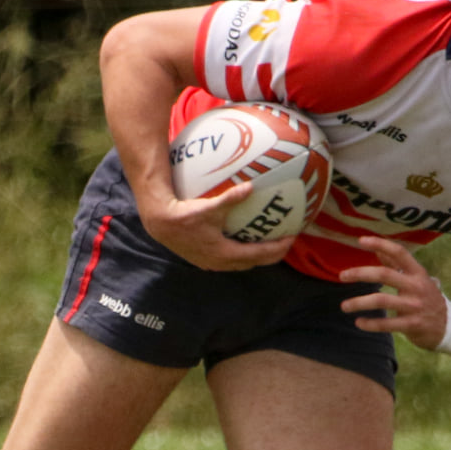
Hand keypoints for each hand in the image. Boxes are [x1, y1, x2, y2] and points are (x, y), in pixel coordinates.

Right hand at [141, 181, 295, 270]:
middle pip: (254, 262)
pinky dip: (242, 252)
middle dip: (272, 254)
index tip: (291, 238)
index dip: (277, 248)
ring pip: (242, 263)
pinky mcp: (204, 258)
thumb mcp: (209, 206)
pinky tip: (243, 239)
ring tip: (269, 242)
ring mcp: (211, 263)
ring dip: (257, 255)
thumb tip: (251, 186)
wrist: (160, 223)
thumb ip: (231, 198)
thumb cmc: (183, 215)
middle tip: (285, 241)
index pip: (259, 255)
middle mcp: (220, 262)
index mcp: (226, 253)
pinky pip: (230, 259)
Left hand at [338, 235, 448, 349]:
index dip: (380, 244)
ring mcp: (414, 306)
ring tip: (344, 306)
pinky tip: (359, 322)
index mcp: (417, 273)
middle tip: (342, 276)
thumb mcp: (418, 279)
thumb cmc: (428, 299)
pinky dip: (370, 324)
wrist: (448, 327)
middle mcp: (416, 286)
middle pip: (385, 275)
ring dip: (360, 302)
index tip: (361, 240)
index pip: (399, 253)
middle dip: (361, 273)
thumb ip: (398, 265)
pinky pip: (387, 324)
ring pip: (382, 300)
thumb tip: (378, 250)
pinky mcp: (412, 324)